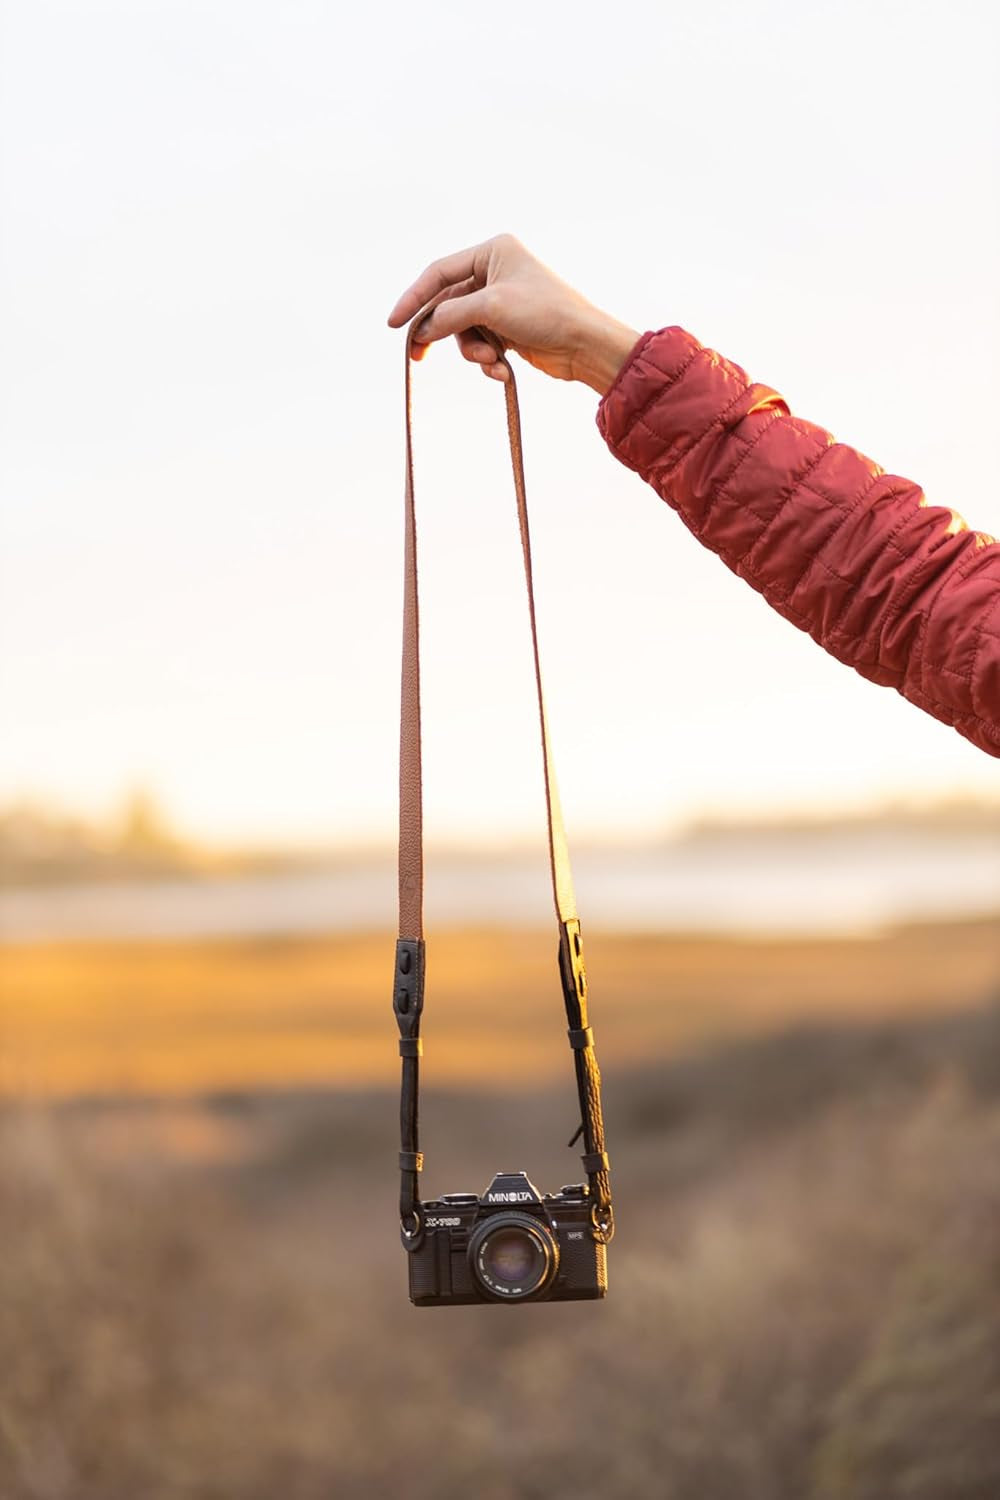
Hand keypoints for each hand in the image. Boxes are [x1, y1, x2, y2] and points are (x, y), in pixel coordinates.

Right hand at [386, 233, 638, 394]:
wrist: (586, 346)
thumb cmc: (545, 314)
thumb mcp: (491, 308)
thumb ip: (450, 314)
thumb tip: (422, 329)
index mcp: (492, 252)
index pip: (439, 272)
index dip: (413, 298)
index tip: (394, 325)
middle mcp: (495, 272)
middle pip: (449, 304)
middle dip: (444, 333)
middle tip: (418, 357)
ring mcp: (502, 302)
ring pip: (464, 330)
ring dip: (474, 351)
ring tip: (492, 361)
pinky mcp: (509, 329)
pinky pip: (482, 344)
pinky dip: (488, 360)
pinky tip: (503, 372)